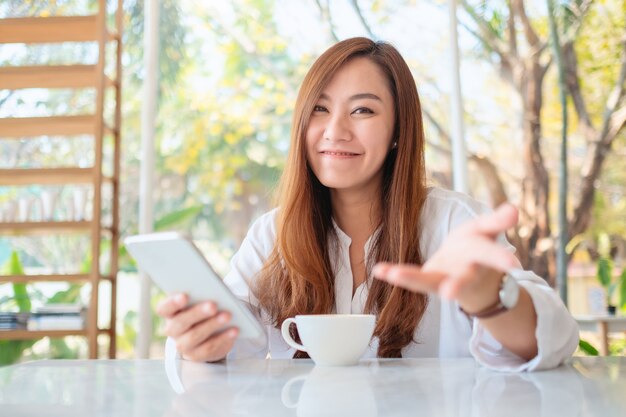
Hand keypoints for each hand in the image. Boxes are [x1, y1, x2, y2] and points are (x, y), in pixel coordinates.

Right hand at [156, 293, 238, 361]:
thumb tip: (212, 285)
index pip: (164, 308)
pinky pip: (209, 347)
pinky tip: (234, 330)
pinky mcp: (197, 355)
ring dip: (212, 325)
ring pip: (195, 336)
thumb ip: (201, 291)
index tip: (184, 296)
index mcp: (170, 312)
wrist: (207, 334)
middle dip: (197, 313)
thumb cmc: (203, 307)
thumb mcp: (200, 299)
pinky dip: (223, 338)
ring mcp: (183, 344)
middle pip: (181, 322)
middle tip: (213, 305)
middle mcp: (173, 329)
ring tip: (228, 316)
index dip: (172, 303)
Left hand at [372, 203, 520, 312]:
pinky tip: (379, 269)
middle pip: (464, 278)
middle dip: (458, 285)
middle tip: (449, 294)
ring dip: (413, 279)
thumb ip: (497, 221)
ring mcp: (446, 280)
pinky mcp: (429, 281)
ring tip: (395, 274)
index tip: (513, 264)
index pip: (490, 253)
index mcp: (482, 255)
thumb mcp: (487, 231)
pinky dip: (394, 274)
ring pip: (432, 283)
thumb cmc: (476, 247)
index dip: (501, 257)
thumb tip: (513, 209)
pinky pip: (412, 279)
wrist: (471, 276)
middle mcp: (465, 272)